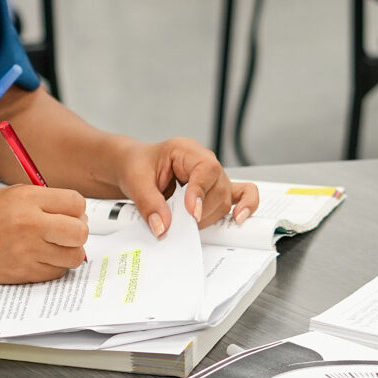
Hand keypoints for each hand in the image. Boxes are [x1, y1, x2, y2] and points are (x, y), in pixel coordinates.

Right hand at [0, 184, 88, 282]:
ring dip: (68, 251)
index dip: (76, 209)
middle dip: (77, 231)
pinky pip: (57, 272)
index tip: (69, 212)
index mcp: (26, 199)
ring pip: (73, 256)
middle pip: (80, 232)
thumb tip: (76, 212)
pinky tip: (39, 257)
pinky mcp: (24, 273)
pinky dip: (54, 266)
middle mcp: (30, 224)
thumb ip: (43, 200)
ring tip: (53, 245)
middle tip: (66, 230)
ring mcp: (27, 252)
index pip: (76, 203)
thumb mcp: (10, 194)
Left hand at [112, 137, 256, 236]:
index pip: (205, 169)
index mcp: (186, 150)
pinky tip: (239, 218)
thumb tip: (163, 227)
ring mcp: (212, 177)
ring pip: (225, 199)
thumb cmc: (136, 165)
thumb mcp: (135, 182)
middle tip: (180, 224)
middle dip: (201, 211)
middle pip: (218, 189)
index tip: (191, 213)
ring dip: (209, 216)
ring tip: (187, 224)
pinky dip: (246, 206)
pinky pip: (242, 194)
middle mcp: (204, 161)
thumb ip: (149, 204)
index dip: (200, 192)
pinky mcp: (214, 190)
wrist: (132, 167)